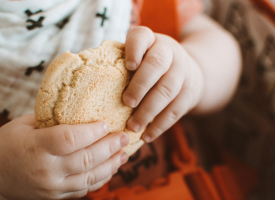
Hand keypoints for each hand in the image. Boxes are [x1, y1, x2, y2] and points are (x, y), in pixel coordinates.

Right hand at [0, 114, 128, 199]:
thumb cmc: (7, 144)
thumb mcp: (24, 125)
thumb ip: (51, 120)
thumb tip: (81, 112)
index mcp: (36, 147)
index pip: (70, 139)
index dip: (92, 131)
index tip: (107, 124)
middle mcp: (46, 169)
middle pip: (86, 159)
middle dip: (110, 147)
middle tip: (124, 137)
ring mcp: (52, 186)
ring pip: (89, 177)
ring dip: (111, 165)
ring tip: (124, 154)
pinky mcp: (56, 196)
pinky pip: (84, 189)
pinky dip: (100, 179)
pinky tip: (111, 169)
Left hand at [123, 26, 203, 142]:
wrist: (189, 71)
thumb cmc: (151, 66)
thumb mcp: (142, 56)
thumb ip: (122, 63)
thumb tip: (92, 83)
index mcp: (151, 40)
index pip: (142, 37)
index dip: (134, 50)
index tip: (128, 66)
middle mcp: (169, 52)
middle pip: (157, 65)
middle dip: (140, 85)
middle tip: (127, 103)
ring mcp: (183, 72)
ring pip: (167, 90)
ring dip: (149, 111)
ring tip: (133, 127)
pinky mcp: (190, 93)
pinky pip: (176, 110)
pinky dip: (160, 125)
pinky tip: (147, 136)